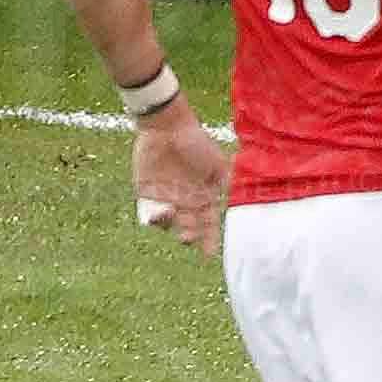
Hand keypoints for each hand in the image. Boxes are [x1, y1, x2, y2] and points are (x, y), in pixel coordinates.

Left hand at [130, 101, 230, 254]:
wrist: (168, 126)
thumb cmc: (197, 142)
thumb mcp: (218, 164)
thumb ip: (226, 184)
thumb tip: (235, 202)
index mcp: (203, 196)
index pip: (208, 224)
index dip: (209, 240)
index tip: (209, 254)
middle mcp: (185, 201)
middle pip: (188, 227)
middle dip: (190, 236)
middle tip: (190, 237)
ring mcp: (166, 198)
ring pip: (169, 224)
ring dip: (173, 228)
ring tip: (177, 225)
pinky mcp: (146, 193)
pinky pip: (149, 213)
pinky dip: (154, 218)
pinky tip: (163, 214)